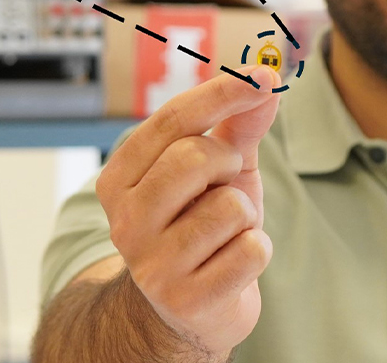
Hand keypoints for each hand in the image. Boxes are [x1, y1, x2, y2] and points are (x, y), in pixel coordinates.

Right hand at [96, 64, 282, 359]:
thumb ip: (238, 126)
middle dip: (227, 165)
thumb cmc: (204, 226)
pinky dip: (257, 251)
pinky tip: (233, 264)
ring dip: (245, 215)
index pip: (171, 119)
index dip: (222, 93)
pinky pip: (250, 249)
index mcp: (119, 178)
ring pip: (228, 206)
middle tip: (224, 186)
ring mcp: (151, 264)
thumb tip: (266, 79)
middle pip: (193, 156)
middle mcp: (124, 220)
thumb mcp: (219, 170)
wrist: (193, 310)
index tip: (265, 76)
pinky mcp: (186, 299)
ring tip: (225, 232)